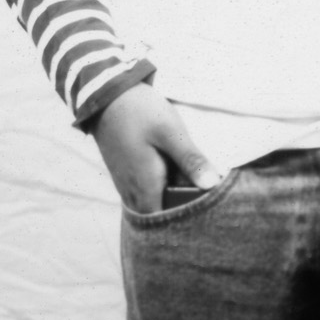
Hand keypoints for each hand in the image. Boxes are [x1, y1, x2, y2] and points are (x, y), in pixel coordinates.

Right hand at [88, 81, 222, 212]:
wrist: (107, 95)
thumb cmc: (140, 112)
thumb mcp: (171, 133)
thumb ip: (190, 160)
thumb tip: (213, 185)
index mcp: (145, 187)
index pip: (164, 224)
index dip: (184, 223)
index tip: (205, 216)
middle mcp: (132, 192)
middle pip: (158, 216)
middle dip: (179, 212)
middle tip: (203, 200)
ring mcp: (125, 183)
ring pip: (149, 205)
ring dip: (168, 200)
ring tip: (192, 186)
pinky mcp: (124, 173)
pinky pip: (143, 193)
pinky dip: (158, 190)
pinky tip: (174, 174)